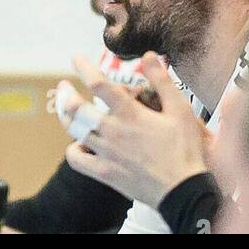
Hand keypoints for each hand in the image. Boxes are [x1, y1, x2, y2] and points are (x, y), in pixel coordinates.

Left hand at [62, 52, 212, 208]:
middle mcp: (112, 131)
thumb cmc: (185, 150)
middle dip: (66, 93)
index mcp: (129, 114)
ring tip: (64, 108)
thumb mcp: (181, 111)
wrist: (185, 193)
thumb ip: (162, 82)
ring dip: (65, 116)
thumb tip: (148, 55)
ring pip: (74, 130)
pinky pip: (76, 159)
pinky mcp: (104, 173)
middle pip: (76, 107)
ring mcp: (106, 153)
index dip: (84, 67)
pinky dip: (74, 150)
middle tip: (63, 86)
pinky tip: (80, 145)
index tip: (76, 58)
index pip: (98, 84)